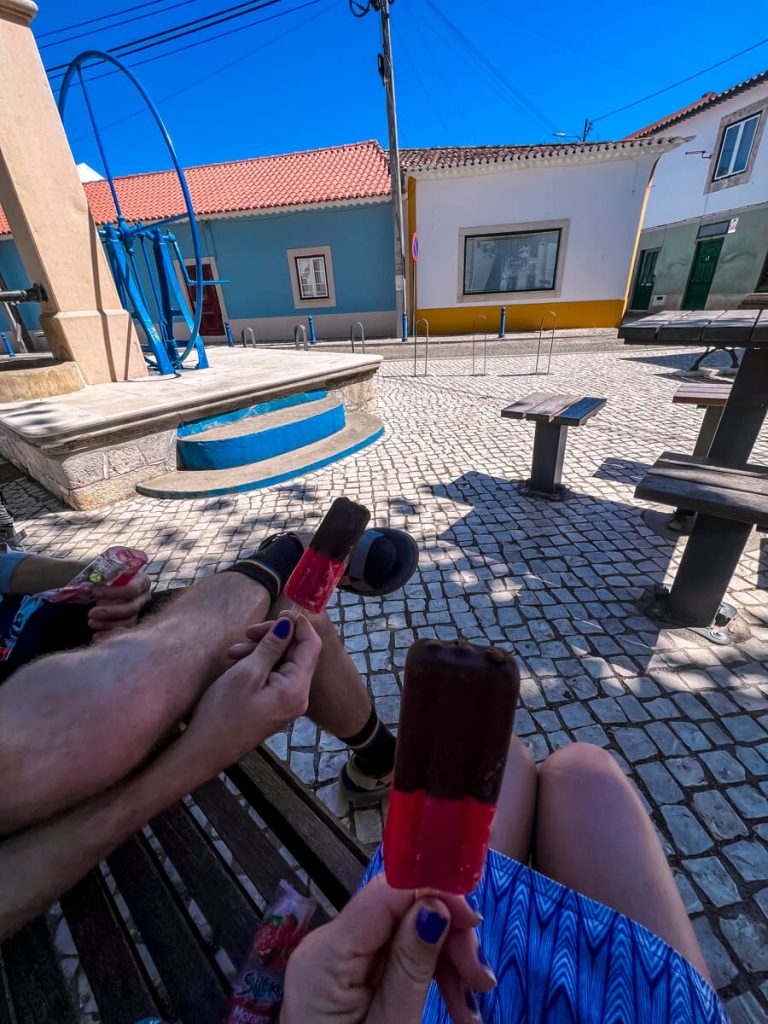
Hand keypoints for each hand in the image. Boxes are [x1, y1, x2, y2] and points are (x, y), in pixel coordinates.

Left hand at [87, 573, 150, 632]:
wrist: (111, 587)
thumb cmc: (110, 578)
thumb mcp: (110, 572)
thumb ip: (104, 575)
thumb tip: (91, 581)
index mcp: (141, 582)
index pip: (132, 589)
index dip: (114, 592)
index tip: (95, 592)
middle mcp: (143, 598)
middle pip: (131, 608)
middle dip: (111, 612)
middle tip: (91, 613)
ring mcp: (139, 612)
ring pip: (128, 622)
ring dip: (108, 624)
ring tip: (91, 623)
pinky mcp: (131, 623)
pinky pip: (123, 632)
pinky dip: (109, 635)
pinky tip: (97, 636)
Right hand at [182, 612, 320, 776]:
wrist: (204, 750)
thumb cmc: (222, 714)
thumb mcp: (247, 672)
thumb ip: (272, 646)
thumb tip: (289, 623)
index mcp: (296, 689)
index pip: (312, 646)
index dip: (299, 624)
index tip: (280, 611)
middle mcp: (298, 697)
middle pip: (297, 653)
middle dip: (274, 637)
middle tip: (248, 633)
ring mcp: (286, 703)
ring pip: (282, 663)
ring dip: (261, 651)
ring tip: (233, 652)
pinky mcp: (274, 705)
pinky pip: (274, 676)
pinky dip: (258, 665)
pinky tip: (237, 663)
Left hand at [282, 874, 495, 1022]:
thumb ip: (412, 966)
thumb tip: (436, 904)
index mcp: (327, 955)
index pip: (385, 892)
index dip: (434, 891)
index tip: (476, 922)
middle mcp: (327, 946)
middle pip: (400, 913)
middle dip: (447, 938)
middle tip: (482, 982)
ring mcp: (337, 961)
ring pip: (405, 934)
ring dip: (446, 962)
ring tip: (472, 1008)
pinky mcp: (348, 977)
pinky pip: (396, 959)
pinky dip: (429, 977)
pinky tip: (456, 1006)